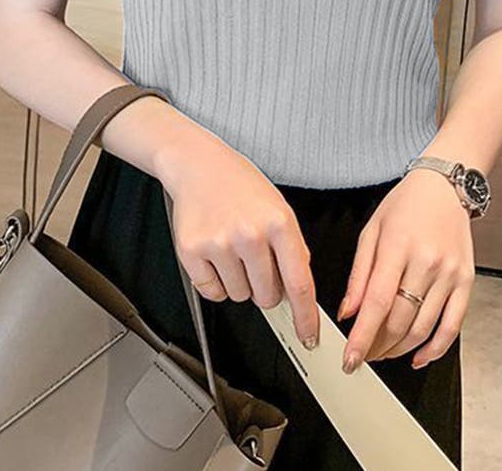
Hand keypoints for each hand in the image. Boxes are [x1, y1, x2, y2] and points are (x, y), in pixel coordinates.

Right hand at [159, 126, 319, 349]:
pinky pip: (212, 292)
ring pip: (239, 296)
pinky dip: (215, 282)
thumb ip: (292, 248)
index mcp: (279, 222)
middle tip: (256, 261)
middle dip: (265, 289)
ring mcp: (220, 243)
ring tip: (233, 248)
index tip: (309, 337)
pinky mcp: (192, 251)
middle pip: (267, 297)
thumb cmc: (240, 185)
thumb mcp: (279, 208)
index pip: (299, 283)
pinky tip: (216, 254)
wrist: (199, 164)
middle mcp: (251, 234)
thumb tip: (299, 291)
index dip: (305, 316)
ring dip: (239, 282)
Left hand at [337, 167, 474, 372]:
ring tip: (383, 352)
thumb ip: (359, 275)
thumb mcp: (371, 231)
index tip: (350, 359)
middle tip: (363, 355)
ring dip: (399, 349)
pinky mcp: (466, 281)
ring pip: (423, 328)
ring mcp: (449, 273)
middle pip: (399, 320)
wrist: (444, 187)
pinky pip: (453, 325)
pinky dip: (435, 348)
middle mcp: (427, 261)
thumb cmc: (405, 205)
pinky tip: (419, 356)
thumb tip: (348, 312)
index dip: (362, 336)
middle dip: (377, 346)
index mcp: (398, 246)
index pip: (377, 302)